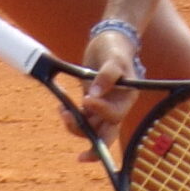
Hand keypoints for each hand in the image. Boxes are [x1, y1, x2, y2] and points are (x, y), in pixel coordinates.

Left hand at [76, 24, 142, 154]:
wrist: (108, 43)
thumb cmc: (114, 50)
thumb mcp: (113, 59)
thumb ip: (107, 75)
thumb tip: (95, 93)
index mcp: (127, 98)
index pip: (115, 115)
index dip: (101, 112)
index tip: (86, 99)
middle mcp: (117, 107)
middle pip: (107, 133)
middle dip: (91, 140)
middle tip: (77, 147)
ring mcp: (104, 108)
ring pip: (92, 129)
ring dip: (77, 127)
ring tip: (63, 113)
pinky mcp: (92, 105)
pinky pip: (82, 119)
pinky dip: (72, 117)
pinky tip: (62, 109)